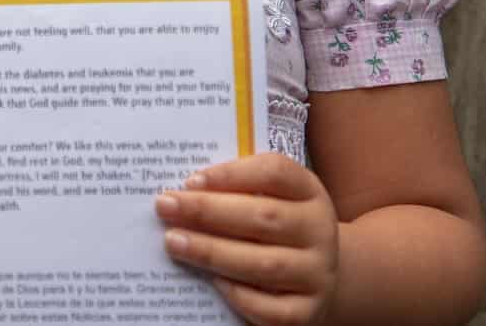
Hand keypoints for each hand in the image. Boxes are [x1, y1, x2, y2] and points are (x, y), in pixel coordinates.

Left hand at [154, 153, 339, 325]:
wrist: (315, 275)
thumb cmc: (275, 228)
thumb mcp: (267, 199)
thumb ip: (233, 191)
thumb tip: (182, 192)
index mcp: (309, 192)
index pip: (275, 173)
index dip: (232, 174)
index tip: (190, 180)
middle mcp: (319, 230)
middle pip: (264, 217)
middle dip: (208, 211)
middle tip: (165, 206)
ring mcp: (318, 274)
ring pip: (264, 263)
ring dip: (212, 252)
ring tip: (173, 241)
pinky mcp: (308, 312)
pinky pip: (271, 307)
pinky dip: (238, 294)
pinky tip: (210, 281)